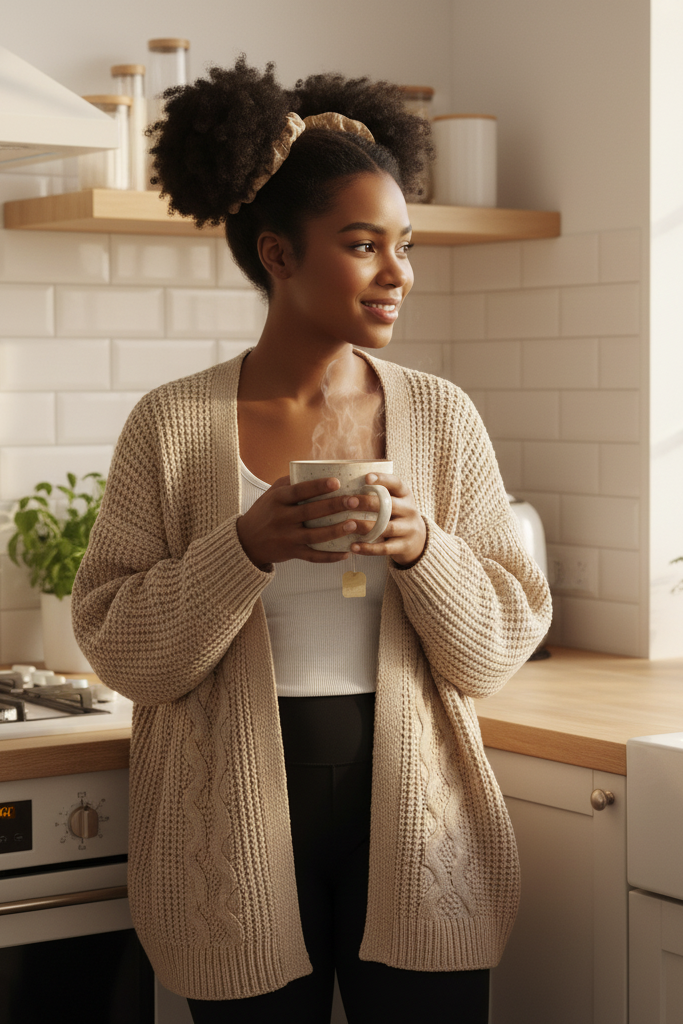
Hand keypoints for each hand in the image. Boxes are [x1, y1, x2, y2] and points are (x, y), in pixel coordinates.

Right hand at [236, 475, 382, 568]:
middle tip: (354, 500)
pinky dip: (330, 556)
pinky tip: (346, 552)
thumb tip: (318, 469)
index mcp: (277, 500)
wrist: (246, 541)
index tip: (337, 482)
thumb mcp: (272, 493)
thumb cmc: (265, 512)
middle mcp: (281, 518)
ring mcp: (287, 538)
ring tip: (353, 524)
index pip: (299, 491)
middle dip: (333, 506)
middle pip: (310, 512)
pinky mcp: (291, 553)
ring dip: (335, 531)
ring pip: (314, 535)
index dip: (318, 486)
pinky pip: (313, 556)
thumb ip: (291, 482)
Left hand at [346, 472, 426, 567]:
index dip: (382, 479)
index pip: (396, 483)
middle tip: (349, 502)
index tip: (366, 478)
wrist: (418, 540)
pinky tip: (353, 546)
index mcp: (405, 495)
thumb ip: (379, 493)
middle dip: (368, 502)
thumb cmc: (397, 515)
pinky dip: (368, 548)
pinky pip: (385, 548)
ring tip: (348, 525)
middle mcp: (409, 510)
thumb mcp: (395, 501)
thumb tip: (347, 483)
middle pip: (390, 505)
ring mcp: (408, 529)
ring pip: (387, 527)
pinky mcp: (404, 546)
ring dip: (366, 526)